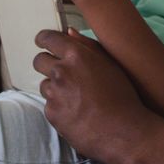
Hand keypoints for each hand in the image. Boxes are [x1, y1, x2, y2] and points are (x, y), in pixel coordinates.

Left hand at [34, 28, 152, 163]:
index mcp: (76, 55)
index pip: (48, 39)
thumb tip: (69, 32)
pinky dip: (59, 107)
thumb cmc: (122, 96)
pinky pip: (49, 105)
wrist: (123, 132)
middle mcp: (61, 71)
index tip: (42, 42)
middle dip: (46, 63)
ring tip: (76, 98)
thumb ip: (88, 45)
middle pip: (39, 61)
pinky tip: (77, 113)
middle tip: (60, 72)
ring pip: (45, 84)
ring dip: (55, 88)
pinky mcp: (51, 113)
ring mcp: (54, 93)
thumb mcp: (111, 64)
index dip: (43, 39)